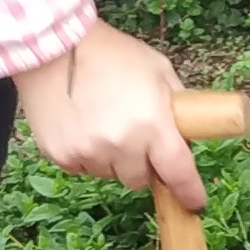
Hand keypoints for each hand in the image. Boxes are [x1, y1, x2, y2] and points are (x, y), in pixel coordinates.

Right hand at [16, 20, 203, 215]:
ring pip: (109, 174)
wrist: (55, 46)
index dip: (189, 191)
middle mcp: (122, 145)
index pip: (178, 173)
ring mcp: (89, 153)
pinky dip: (85, 153)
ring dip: (111, 158)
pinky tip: (81, 123)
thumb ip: (177, 106)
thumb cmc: (112, 54)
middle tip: (133, 135)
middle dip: (141, 163)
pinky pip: (82, 167)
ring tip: (101, 121)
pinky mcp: (61, 155)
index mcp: (153, 125)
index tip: (194, 202)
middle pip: (140, 179)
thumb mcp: (158, 71)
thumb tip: (185, 136)